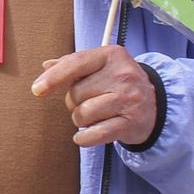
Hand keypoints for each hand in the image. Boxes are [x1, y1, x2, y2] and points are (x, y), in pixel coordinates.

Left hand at [31, 46, 158, 147]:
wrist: (155, 105)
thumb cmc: (119, 83)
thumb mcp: (101, 66)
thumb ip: (73, 64)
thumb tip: (46, 66)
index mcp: (112, 55)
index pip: (76, 64)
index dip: (53, 78)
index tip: (37, 90)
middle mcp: (122, 75)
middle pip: (76, 93)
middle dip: (74, 102)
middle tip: (88, 101)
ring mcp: (129, 100)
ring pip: (83, 114)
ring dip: (81, 120)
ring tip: (94, 116)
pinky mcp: (131, 123)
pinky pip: (95, 134)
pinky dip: (84, 138)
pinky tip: (84, 136)